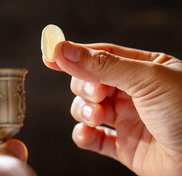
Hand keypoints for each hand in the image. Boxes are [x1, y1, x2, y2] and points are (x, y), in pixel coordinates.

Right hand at [43, 41, 181, 175]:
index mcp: (143, 69)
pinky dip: (84, 136)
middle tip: (98, 94)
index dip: (74, 55)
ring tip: (99, 117)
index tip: (49, 55)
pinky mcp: (122, 146)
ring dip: (85, 111)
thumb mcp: (146, 79)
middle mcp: (132, 92)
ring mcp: (126, 119)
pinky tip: (88, 134)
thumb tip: (64, 50)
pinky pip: (92, 138)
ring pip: (87, 108)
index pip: (100, 55)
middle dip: (85, 87)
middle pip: (89, 82)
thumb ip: (102, 64)